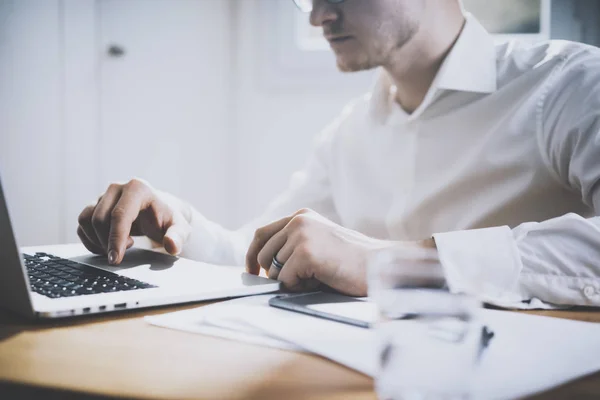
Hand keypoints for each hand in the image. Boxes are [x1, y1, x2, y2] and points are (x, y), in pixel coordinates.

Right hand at [77, 178, 191, 264]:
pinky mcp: (94, 205)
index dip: (115, 239)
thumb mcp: (179, 228)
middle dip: (108, 242)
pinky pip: (81, 224)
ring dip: (97, 240)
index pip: (120, 215)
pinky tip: (106, 246)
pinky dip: (89, 239)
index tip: (116, 259)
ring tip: (119, 246)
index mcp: (138, 189)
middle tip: (127, 250)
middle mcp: (117, 188)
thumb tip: (172, 246)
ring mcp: (103, 195)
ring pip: (86, 220)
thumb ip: (177, 237)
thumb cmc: (168, 220)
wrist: (159, 213)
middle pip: (100, 219)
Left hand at [245, 209, 440, 295]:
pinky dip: (299, 287)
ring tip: (318, 275)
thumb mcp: (319, 241)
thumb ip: (294, 245)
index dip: (252, 255)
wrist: (378, 264)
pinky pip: (286, 280)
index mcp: (301, 215)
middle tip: (299, 280)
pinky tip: (321, 279)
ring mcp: (301, 235)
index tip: (251, 272)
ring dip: (292, 280)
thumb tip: (265, 267)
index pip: (262, 234)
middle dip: (274, 274)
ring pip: (274, 270)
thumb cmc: (352, 260)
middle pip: (263, 255)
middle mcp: (298, 221)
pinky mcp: (305, 253)